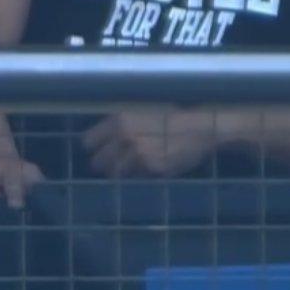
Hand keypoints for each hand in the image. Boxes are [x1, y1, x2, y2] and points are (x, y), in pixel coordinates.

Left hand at [83, 110, 220, 177]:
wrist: (201, 127)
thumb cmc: (170, 116)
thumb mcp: (139, 112)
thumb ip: (119, 124)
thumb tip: (101, 137)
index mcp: (119, 120)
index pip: (88, 142)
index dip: (93, 147)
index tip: (98, 150)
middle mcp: (125, 138)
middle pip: (97, 162)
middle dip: (104, 163)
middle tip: (112, 163)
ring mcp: (139, 156)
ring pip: (116, 174)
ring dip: (121, 172)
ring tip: (131, 167)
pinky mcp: (154, 169)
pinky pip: (138, 177)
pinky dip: (140, 175)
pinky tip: (150, 167)